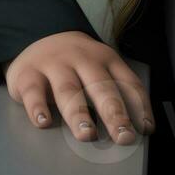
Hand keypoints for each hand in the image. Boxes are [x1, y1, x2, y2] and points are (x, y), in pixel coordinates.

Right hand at [3, 30, 153, 144]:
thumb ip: (115, 93)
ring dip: (79, 113)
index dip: (139, 106)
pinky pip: (34, 91)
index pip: (127, 82)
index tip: (145, 130)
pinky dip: (38, 108)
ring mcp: (55, 64)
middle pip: (101, 87)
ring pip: (68, 89)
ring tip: (87, 134)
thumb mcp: (99, 69)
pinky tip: (44, 122)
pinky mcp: (29, 74)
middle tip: (123, 136)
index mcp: (106, 59)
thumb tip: (135, 128)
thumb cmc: (76, 63)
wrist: (40, 37)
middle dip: (114, 113)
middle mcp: (83, 59)